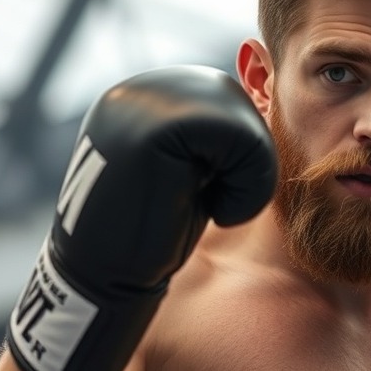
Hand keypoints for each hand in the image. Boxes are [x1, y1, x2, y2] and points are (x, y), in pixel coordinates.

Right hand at [6, 65, 276, 370]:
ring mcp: (144, 102)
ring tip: (219, 208)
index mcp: (143, 94)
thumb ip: (209, 128)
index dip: (236, 154)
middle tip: (220, 205)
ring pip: (245, 121)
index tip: (208, 194)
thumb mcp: (185, 165)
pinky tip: (218, 214)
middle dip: (246, 161)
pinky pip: (244, 139)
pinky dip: (249, 186)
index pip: (225, 99)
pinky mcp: (159, 128)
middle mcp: (140, 88)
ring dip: (251, 175)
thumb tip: (265, 93)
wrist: (105, 281)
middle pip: (237, 103)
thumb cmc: (155, 232)